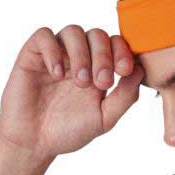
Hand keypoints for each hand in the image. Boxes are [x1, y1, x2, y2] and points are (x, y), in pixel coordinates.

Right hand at [0, 25, 143, 157]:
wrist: (34, 142)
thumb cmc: (69, 131)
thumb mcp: (104, 118)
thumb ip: (125, 96)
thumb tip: (141, 70)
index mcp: (99, 69)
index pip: (116, 45)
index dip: (123, 52)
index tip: (124, 71)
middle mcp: (79, 58)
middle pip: (97, 35)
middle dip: (104, 56)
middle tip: (102, 83)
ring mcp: (56, 54)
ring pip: (73, 31)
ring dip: (81, 54)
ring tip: (80, 82)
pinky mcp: (33, 55)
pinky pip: (44, 35)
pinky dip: (53, 50)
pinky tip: (56, 74)